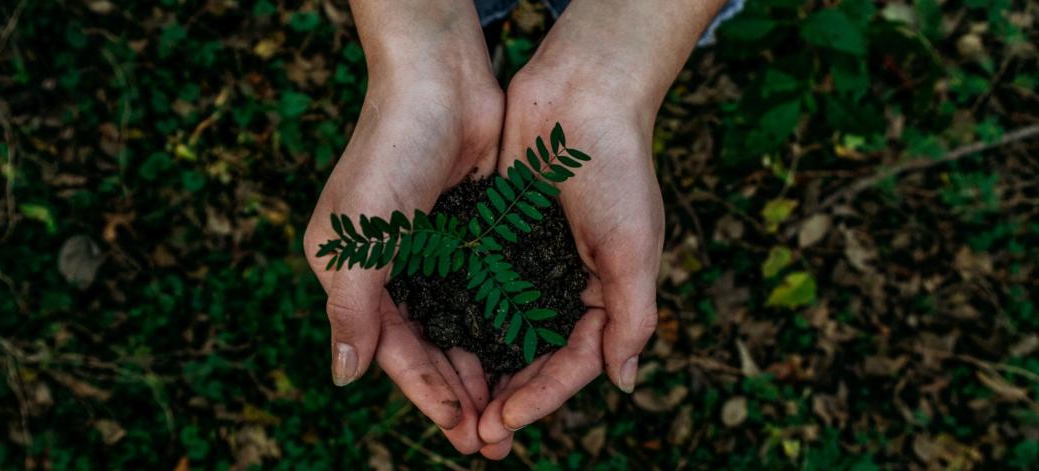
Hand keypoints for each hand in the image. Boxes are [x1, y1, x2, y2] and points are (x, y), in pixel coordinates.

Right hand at [303, 1, 503, 450]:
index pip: (392, 350)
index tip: (462, 430)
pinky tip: (526, 355)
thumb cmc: (389, 154)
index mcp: (354, 275)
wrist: (439, 81)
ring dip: (484, 370)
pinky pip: (487, 294)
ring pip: (461, 328)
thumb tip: (343, 377)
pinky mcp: (471, 235)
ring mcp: (434, 253)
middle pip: (429, 348)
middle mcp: (393, 270)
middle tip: (494, 440)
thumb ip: (351, 309)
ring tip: (513, 411)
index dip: (426, 393)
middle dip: (459, 395)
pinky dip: (502, 326)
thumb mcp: (358, 238)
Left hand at [475, 66, 664, 456]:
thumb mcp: (634, 248)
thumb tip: (623, 383)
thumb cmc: (617, 169)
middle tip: (473, 437)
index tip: (502, 424)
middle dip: (506, 399)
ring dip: (479, 371)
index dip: (540, 398)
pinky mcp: (497, 238)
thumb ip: (632, 316)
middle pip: (533, 358)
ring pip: (500, 332)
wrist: (581, 94)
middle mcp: (565, 286)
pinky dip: (461, 320)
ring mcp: (529, 264)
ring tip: (452, 408)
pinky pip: (477, 290)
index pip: (572, 363)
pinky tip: (436, 346)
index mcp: (605, 295)